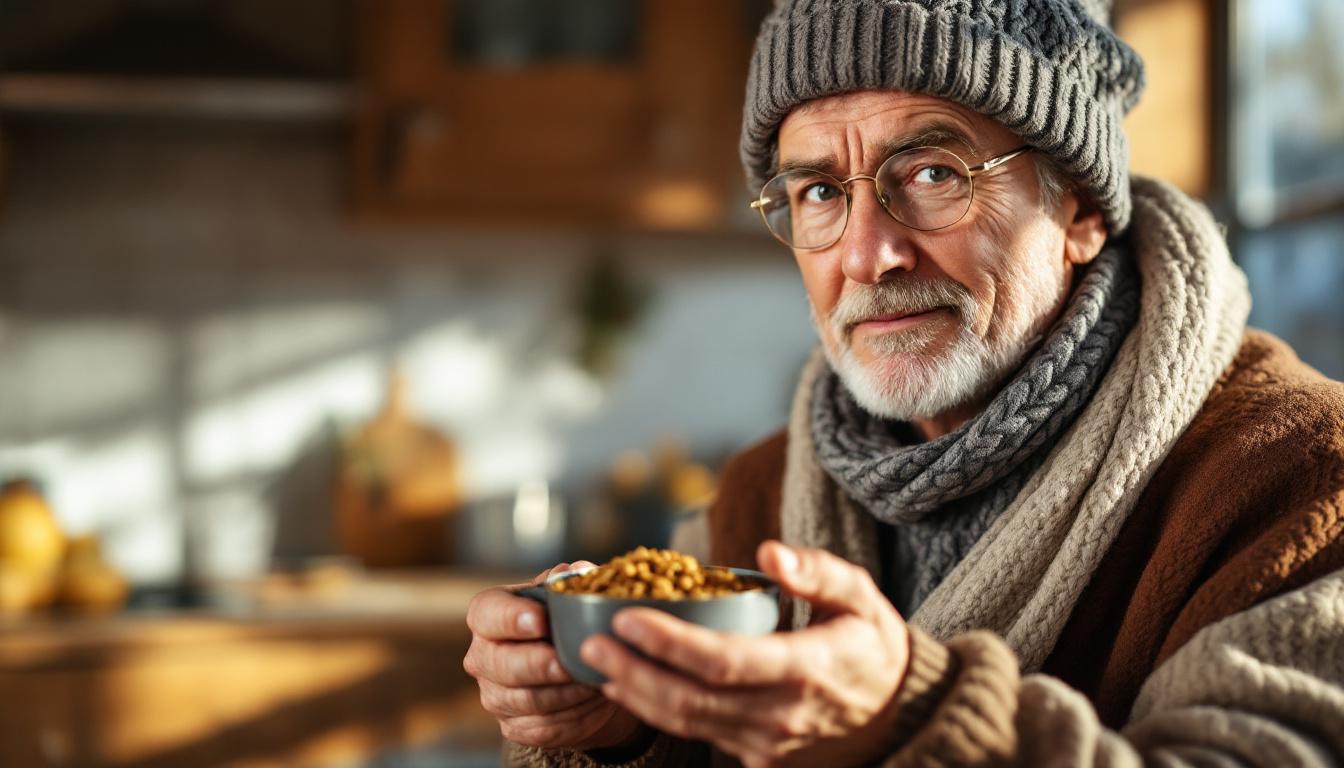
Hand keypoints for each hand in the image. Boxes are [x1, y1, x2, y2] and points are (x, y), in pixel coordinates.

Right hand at [464, 562, 644, 750]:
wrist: (575, 668)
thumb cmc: (565, 622)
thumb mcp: (566, 596)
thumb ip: (570, 583)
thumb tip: (574, 572)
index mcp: (488, 615)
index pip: (487, 614)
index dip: (511, 618)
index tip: (541, 621)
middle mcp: (482, 656)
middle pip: (503, 664)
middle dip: (539, 665)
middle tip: (567, 663)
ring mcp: (494, 695)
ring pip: (526, 700)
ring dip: (565, 693)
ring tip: (595, 680)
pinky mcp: (513, 726)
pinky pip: (543, 727)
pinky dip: (573, 716)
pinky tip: (595, 701)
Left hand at [580, 542, 910, 767]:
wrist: (903, 716)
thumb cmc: (873, 645)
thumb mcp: (861, 596)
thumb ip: (817, 571)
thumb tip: (767, 552)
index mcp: (805, 668)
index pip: (723, 661)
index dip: (669, 643)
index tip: (627, 618)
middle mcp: (782, 713)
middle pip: (691, 700)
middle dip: (635, 672)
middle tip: (592, 644)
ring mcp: (769, 743)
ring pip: (689, 724)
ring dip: (638, 696)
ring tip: (599, 665)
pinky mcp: (760, 758)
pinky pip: (702, 735)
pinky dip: (661, 712)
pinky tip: (633, 687)